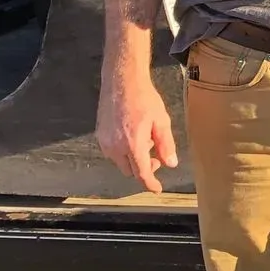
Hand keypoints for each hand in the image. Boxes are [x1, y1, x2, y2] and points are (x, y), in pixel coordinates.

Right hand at [95, 69, 178, 193]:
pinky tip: (132, 135)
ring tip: (144, 139)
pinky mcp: (99, 135)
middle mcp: (115, 147)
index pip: (141, 173)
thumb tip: (170, 164)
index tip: (157, 189)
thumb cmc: (144, 99)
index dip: (150, 183)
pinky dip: (123, 151)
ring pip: (120, 162)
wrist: (121, 81)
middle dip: (144, 168)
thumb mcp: (161, 121)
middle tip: (156, 155)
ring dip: (133, 159)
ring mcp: (105, 142)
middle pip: (130, 171)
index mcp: (133, 145)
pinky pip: (112, 152)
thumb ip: (166, 144)